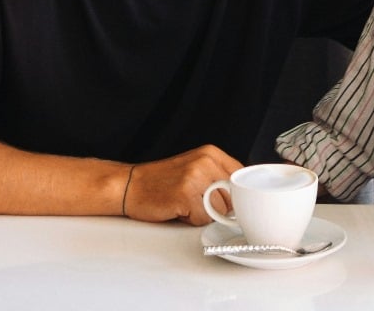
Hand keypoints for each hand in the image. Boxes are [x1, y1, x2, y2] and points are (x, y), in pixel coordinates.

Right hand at [122, 144, 242, 224]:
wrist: (130, 185)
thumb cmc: (161, 181)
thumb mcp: (194, 167)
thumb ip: (218, 175)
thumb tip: (244, 195)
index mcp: (210, 153)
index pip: (241, 176)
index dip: (235, 193)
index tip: (226, 199)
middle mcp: (205, 162)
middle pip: (234, 196)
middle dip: (219, 206)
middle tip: (197, 201)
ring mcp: (195, 177)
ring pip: (221, 210)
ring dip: (206, 214)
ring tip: (187, 204)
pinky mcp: (185, 195)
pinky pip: (204, 219)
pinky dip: (192, 220)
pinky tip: (179, 210)